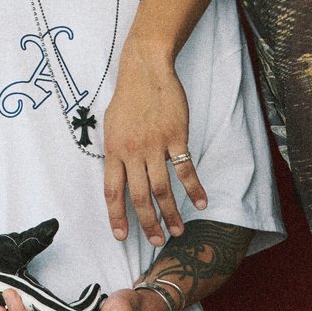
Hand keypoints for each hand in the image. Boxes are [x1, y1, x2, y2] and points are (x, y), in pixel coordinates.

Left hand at [103, 32, 205, 245]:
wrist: (145, 70)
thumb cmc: (127, 98)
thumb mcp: (111, 126)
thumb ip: (116, 154)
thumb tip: (118, 178)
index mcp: (113, 151)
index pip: (112, 192)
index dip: (116, 216)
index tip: (121, 236)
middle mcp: (133, 152)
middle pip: (139, 196)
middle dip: (148, 223)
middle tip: (157, 241)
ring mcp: (155, 145)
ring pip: (162, 189)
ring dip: (171, 213)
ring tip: (178, 230)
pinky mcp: (176, 137)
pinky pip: (185, 169)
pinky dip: (194, 188)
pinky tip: (200, 203)